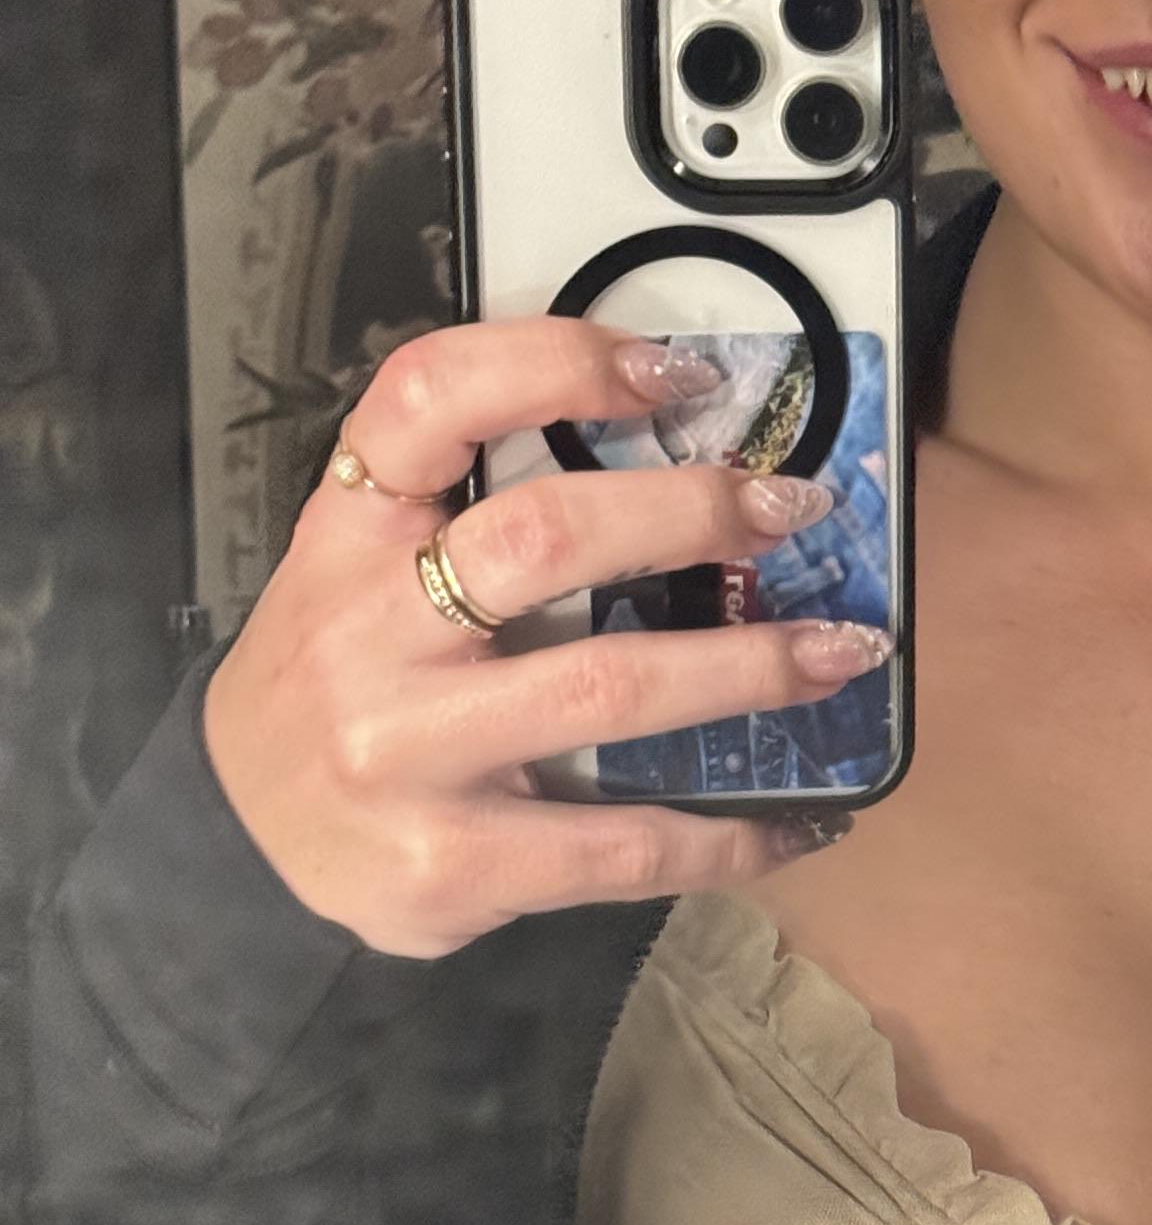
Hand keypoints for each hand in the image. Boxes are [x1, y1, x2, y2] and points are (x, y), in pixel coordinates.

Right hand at [202, 319, 887, 957]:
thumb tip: (685, 472)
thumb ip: (471, 515)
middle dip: (690, 513)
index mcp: (348, 530)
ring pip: (606, 688)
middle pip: (543, 536)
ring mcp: (407, 752)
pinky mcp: (453, 862)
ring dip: (747, 667)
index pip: (429, 398)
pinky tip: (797, 823)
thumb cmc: (343, 686)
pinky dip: (728, 834)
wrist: (241, 847)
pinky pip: (622, 843)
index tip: (677, 373)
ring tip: (837, 652)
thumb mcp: (361, 572)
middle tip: (791, 508)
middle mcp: (366, 630)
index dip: (558, 362)